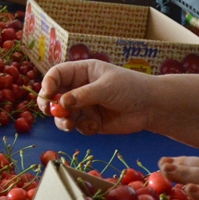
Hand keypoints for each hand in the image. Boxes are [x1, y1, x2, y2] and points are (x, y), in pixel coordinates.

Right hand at [36, 59, 156, 135]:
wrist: (151, 107)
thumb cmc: (130, 88)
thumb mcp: (105, 87)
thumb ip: (83, 95)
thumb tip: (61, 103)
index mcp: (82, 72)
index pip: (57, 75)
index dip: (48, 84)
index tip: (46, 96)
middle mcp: (80, 88)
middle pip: (55, 96)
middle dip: (51, 105)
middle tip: (50, 112)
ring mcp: (85, 105)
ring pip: (64, 114)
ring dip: (64, 121)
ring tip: (71, 125)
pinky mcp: (91, 121)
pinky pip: (78, 126)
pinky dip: (83, 127)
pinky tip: (96, 126)